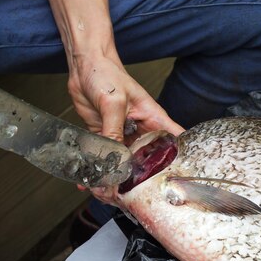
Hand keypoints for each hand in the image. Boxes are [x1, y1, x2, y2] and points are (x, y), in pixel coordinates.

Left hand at [69, 54, 183, 204]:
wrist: (84, 66)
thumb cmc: (107, 74)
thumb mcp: (113, 102)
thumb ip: (114, 130)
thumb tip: (115, 156)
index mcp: (152, 118)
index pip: (173, 141)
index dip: (177, 160)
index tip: (173, 180)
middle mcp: (140, 129)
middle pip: (145, 159)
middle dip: (136, 177)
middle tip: (126, 194)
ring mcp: (122, 133)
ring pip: (122, 161)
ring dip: (113, 175)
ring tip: (103, 191)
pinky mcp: (103, 134)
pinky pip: (102, 155)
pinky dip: (95, 167)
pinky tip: (86, 180)